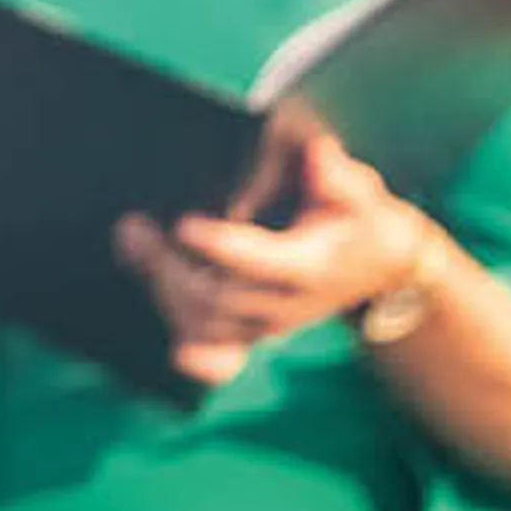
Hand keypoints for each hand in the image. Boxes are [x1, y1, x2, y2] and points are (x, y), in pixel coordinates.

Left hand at [116, 121, 436, 389]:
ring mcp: (265, 325)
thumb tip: (318, 156)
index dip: (222, 247)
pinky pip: (213, 354)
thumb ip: (338, 177)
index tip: (184, 224)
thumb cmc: (361, 219)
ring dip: (162, 289)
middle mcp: (284, 305)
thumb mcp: (362, 193)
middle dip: (170, 265)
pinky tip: (158, 331)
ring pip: (205, 325)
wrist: (379, 266)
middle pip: (217, 298)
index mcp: (309, 268)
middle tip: (133, 227)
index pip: (261, 263)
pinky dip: (185, 345)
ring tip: (131, 242)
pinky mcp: (250, 332)